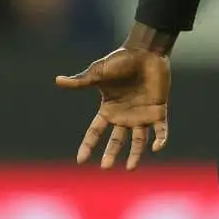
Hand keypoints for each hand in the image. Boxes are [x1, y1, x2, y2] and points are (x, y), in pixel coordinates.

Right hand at [55, 47, 170, 169]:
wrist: (146, 51)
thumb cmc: (121, 60)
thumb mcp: (98, 72)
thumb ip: (81, 81)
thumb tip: (57, 80)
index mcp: (109, 108)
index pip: (95, 131)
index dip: (88, 145)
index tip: (80, 160)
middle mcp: (125, 115)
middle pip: (117, 140)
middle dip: (111, 154)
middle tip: (106, 167)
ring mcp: (142, 114)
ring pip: (138, 140)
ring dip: (136, 154)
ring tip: (131, 168)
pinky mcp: (158, 110)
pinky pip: (161, 130)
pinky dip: (160, 139)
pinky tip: (157, 147)